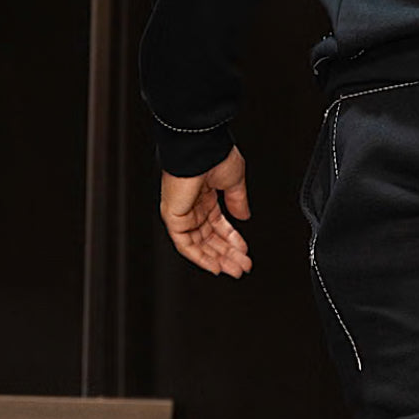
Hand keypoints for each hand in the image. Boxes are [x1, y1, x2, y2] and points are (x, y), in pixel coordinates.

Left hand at [160, 144, 252, 277]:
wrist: (200, 149)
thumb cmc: (214, 155)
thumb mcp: (235, 180)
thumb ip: (238, 202)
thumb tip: (244, 216)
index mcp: (206, 195)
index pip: (218, 225)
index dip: (232, 240)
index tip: (244, 251)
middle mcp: (193, 205)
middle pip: (210, 238)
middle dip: (227, 253)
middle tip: (241, 266)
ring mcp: (183, 212)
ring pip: (199, 244)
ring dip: (217, 259)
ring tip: (234, 269)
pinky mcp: (174, 218)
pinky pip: (185, 244)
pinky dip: (200, 257)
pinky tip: (214, 265)